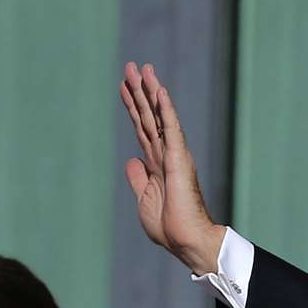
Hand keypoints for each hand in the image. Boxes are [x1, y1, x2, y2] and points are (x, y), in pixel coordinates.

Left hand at [119, 62, 224, 274]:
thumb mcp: (144, 199)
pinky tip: (159, 91)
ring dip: (150, 92)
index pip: (142, 128)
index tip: (123, 87)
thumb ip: (138, 178)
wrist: (184, 240)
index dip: (132, 107)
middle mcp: (165, 154)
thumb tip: (131, 160)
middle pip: (148, 115)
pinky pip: (171, 129)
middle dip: (138, 91)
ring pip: (159, 116)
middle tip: (130, 66)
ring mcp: (173, 154)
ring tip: (143, 69)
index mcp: (155, 164)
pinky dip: (165, 109)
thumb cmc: (168, 225)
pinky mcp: (179, 159)